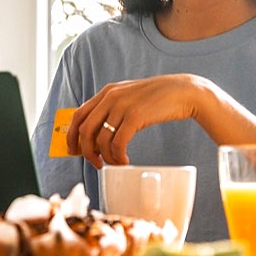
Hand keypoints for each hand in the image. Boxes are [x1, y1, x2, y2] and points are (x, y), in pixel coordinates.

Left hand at [66, 74, 210, 167]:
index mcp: (106, 92)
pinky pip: (118, 143)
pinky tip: (125, 161)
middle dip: (86, 151)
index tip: (73, 151)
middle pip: (85, 129)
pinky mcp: (135, 116)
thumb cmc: (157, 98)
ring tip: (116, 163)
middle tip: (96, 163)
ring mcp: (122, 106)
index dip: (72, 135)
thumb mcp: (129, 97)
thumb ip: (113, 109)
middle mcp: (110, 97)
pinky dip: (118, 156)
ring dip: (105, 157)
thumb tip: (98, 133)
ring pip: (100, 139)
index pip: (78, 115)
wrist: (182, 92)